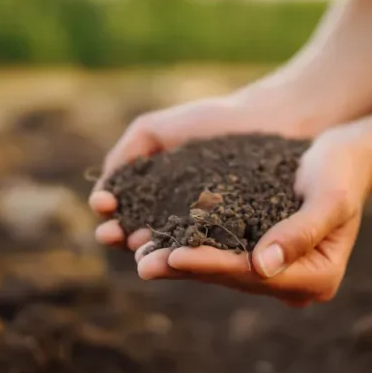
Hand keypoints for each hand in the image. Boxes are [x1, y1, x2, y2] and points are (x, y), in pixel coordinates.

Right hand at [89, 92, 305, 250]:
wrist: (269, 119)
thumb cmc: (212, 122)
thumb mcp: (156, 130)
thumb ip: (126, 153)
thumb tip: (103, 190)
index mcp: (156, 198)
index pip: (124, 213)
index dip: (110, 213)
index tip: (103, 206)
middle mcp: (178, 221)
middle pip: (141, 236)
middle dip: (122, 236)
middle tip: (111, 233)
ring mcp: (207, 234)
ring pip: (172, 249)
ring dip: (150, 251)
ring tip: (138, 247)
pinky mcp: (236, 241)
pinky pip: (211, 250)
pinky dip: (192, 253)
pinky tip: (177, 249)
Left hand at [135, 125, 371, 306]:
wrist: (346, 157)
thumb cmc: (342, 171)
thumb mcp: (328, 196)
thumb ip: (300, 231)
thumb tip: (262, 266)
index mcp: (318, 278)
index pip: (253, 274)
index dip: (212, 265)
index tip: (174, 255)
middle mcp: (296, 284)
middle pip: (232, 278)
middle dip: (185, 268)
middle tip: (142, 263)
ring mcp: (278, 272)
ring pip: (221, 270)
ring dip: (180, 262)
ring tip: (139, 255)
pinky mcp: (261, 255)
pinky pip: (221, 254)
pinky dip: (190, 246)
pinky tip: (157, 240)